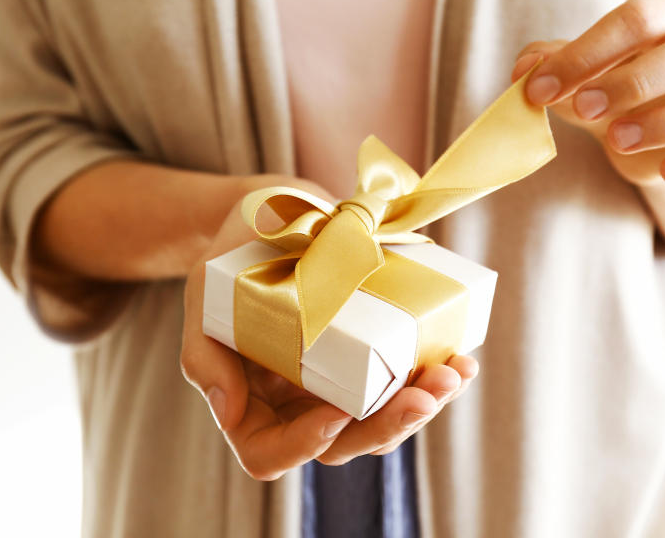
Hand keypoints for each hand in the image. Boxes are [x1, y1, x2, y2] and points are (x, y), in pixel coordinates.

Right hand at [180, 176, 479, 479]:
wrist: (275, 212)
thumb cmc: (233, 252)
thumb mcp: (205, 292)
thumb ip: (204, 354)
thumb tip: (229, 412)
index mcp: (252, 401)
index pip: (270, 452)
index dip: (303, 443)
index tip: (335, 413)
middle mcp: (299, 403)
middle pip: (344, 442)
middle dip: (390, 425)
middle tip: (425, 395)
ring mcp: (341, 382)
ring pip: (384, 420)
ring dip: (424, 404)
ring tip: (454, 374)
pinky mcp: (375, 356)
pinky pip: (406, 382)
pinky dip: (435, 376)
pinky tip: (460, 359)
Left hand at [511, 0, 664, 187]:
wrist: (642, 136)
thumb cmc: (607, 89)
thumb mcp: (575, 74)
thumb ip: (546, 66)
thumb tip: (523, 72)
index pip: (641, 15)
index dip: (589, 51)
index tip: (539, 89)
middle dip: (635, 81)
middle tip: (583, 109)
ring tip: (616, 141)